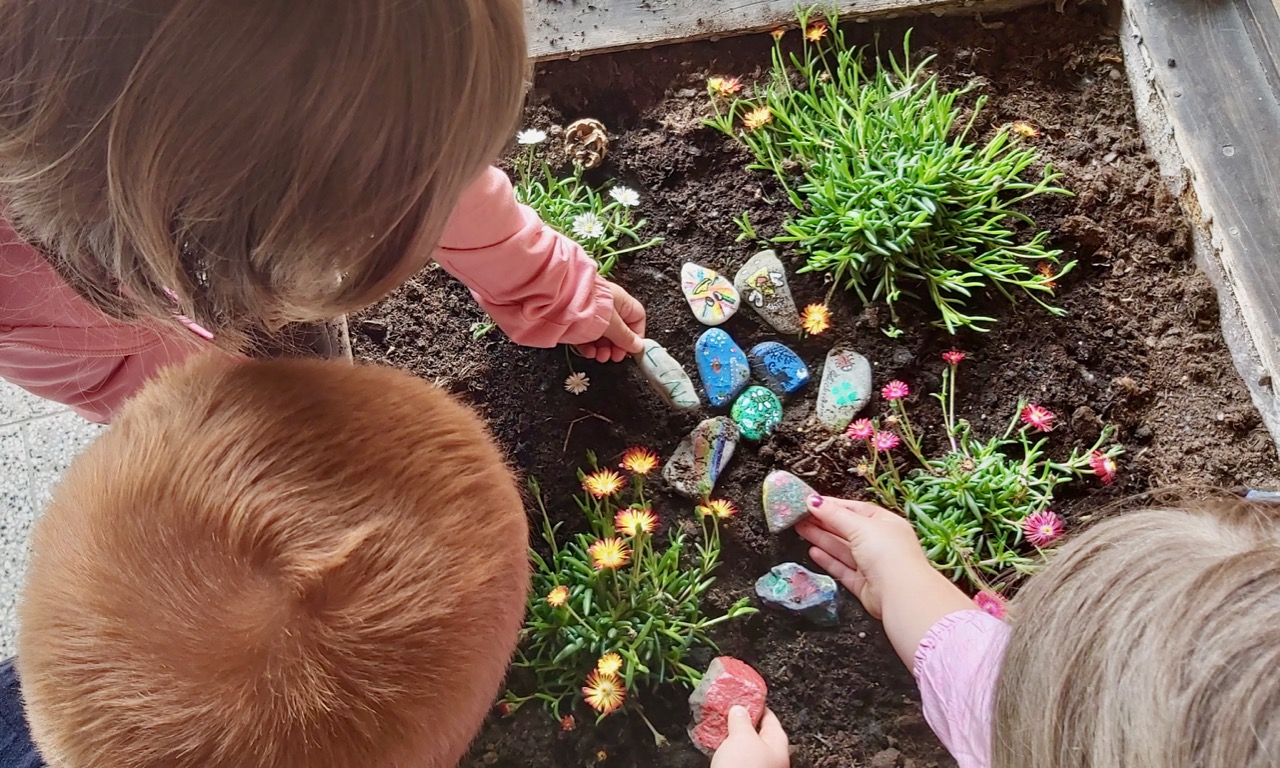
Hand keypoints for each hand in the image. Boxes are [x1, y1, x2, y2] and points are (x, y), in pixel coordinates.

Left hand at [575, 281, 645, 362]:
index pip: (637, 318)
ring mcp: (592, 316)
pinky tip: (589, 353)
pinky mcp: (578, 324)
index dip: (636, 334)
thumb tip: (638, 347)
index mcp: (621, 302)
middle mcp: (608, 307)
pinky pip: (588, 338)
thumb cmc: (590, 310)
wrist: (558, 304)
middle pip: (620, 330)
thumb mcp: (612, 325)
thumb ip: (625, 337)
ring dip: (604, 349)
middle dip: (617, 346)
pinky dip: (590, 347)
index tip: (632, 349)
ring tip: (601, 357)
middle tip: (614, 357)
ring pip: (604, 336)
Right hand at [711, 707, 789, 767]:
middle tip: (729, 712)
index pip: (771, 719)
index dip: (758, 706)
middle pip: (757, 734)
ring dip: (733, 738)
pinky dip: (727, 751)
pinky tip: (717, 747)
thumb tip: (739, 710)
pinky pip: (736, 758)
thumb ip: (741, 720)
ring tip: (720, 727)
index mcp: (778, 746)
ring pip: (745, 747)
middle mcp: (770, 759)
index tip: (747, 698)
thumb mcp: (743, 736)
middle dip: (742, 723)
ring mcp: (757, 767)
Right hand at [795, 497, 930, 619]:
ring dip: (821, 538)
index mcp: (886, 524)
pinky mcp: (863, 584)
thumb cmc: (889, 553)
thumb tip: (814, 501)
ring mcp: (872, 564)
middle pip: (846, 529)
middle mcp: (880, 543)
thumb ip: (834, 515)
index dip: (833, 506)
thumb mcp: (860, 526)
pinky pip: (842, 568)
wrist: (901, 593)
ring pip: (842, 549)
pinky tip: (813, 551)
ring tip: (801, 529)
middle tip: (801, 516)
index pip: (855, 510)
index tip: (812, 503)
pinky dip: (827, 559)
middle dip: (823, 522)